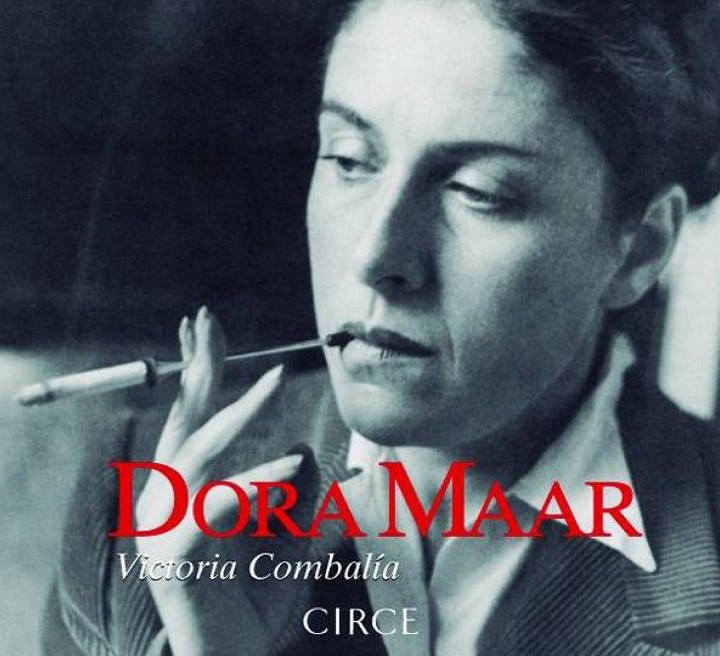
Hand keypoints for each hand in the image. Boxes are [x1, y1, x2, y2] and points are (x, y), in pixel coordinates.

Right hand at [135, 307, 302, 655]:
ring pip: (201, 452)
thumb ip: (295, 492)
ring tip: (277, 379)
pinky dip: (259, 481)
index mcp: (188, 486)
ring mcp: (167, 525)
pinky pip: (221, 504)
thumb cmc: (259, 597)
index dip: (197, 368)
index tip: (202, 327)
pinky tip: (293, 464)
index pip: (191, 414)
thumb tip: (303, 448)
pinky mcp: (179, 554)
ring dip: (241, 412)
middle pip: (183, 417)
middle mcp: (169, 497)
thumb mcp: (289, 534)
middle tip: (207, 317)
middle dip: (198, 364)